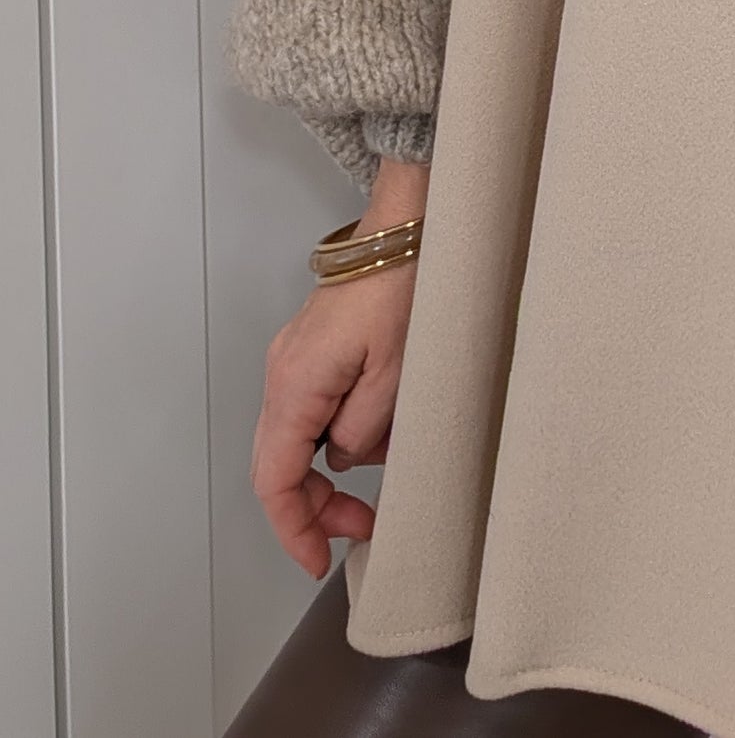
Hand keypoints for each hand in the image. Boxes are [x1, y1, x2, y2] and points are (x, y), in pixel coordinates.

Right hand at [250, 158, 429, 577]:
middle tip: (366, 525)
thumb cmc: (401, 292)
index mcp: (294, 388)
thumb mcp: (393, 374)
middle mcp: (282, 376)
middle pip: (280, 465)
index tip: (320, 562)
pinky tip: (379, 434)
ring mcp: (294, 360)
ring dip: (331, 469)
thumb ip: (362, 430)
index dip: (294, 528)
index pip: (275, 481)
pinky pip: (314, 408)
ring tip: (383, 477)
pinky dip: (339, 433)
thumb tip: (343, 459)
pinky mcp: (314, 348)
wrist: (403, 226)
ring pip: (297, 438)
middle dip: (316, 506)